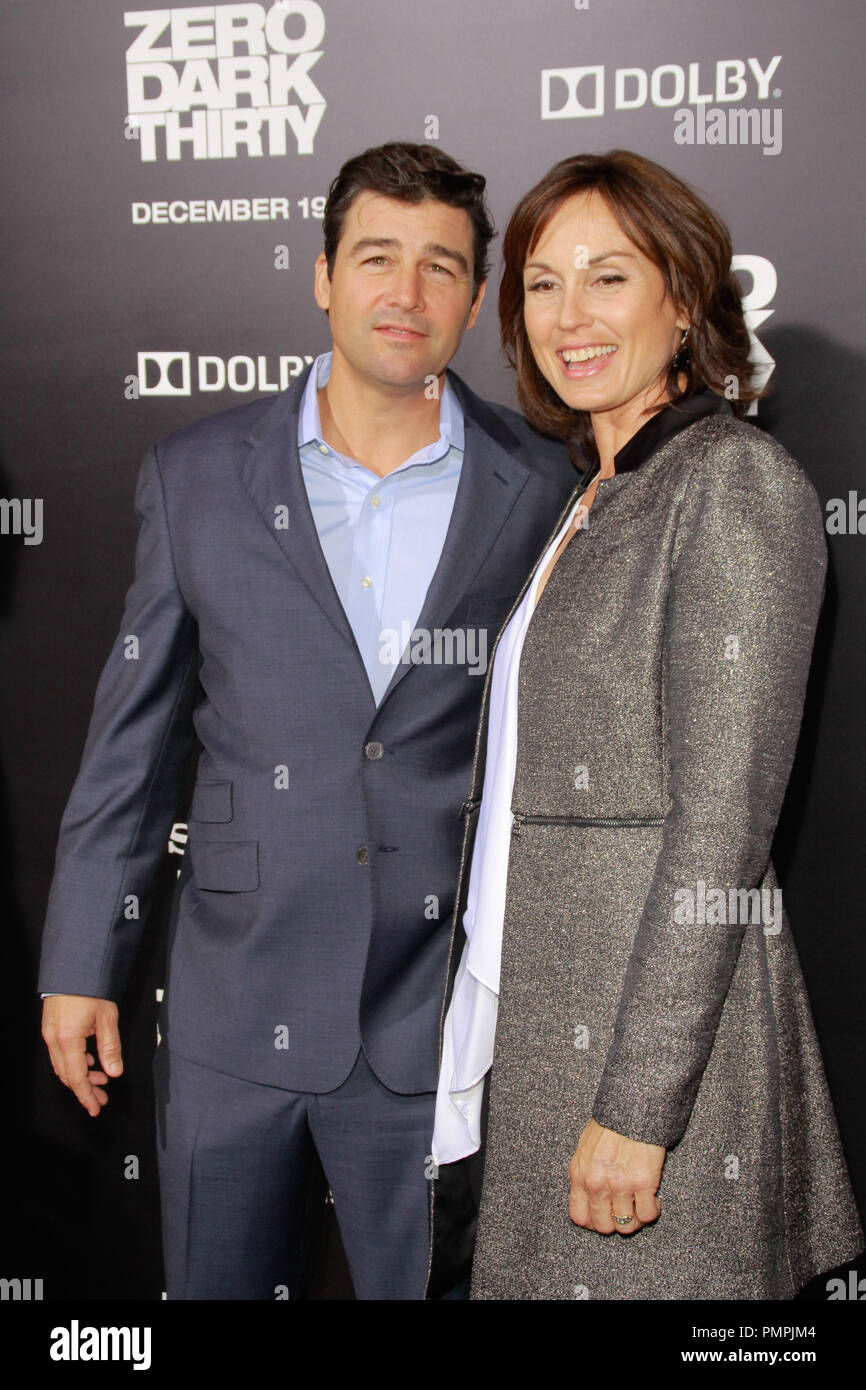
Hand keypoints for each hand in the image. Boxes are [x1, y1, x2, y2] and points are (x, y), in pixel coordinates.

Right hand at [41, 995, 122, 1116]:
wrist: (74, 966)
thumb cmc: (92, 988)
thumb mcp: (108, 1017)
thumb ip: (110, 1047)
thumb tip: (114, 1072)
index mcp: (67, 1040)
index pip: (77, 1077)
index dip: (86, 1095)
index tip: (95, 1108)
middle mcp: (53, 1040)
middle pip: (67, 1075)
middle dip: (85, 1088)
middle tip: (102, 1097)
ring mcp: (49, 1033)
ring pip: (62, 1065)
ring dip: (80, 1075)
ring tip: (100, 1078)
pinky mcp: (50, 1027)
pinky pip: (60, 1053)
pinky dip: (74, 1061)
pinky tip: (90, 1059)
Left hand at [569, 1117, 664, 1233]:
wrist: (632, 1107)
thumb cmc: (610, 1125)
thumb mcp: (585, 1148)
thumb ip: (584, 1173)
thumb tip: (589, 1196)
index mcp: (579, 1174)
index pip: (580, 1217)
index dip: (593, 1222)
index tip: (604, 1216)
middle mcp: (597, 1184)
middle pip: (603, 1226)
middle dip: (615, 1222)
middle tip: (624, 1211)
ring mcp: (619, 1186)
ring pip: (626, 1225)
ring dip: (635, 1218)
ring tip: (639, 1205)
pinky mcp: (643, 1183)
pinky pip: (647, 1215)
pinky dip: (651, 1211)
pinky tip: (652, 1199)